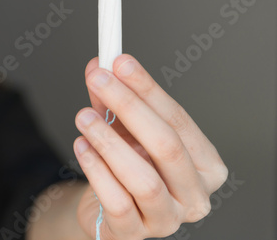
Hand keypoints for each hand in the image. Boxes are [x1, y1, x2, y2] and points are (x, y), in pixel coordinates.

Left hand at [72, 54, 227, 239]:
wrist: (106, 206)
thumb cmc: (127, 164)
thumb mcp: (124, 128)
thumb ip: (113, 99)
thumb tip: (100, 64)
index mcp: (204, 163)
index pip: (179, 119)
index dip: (148, 88)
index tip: (120, 61)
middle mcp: (195, 194)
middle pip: (167, 145)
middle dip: (129, 106)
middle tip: (100, 79)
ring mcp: (168, 219)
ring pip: (144, 178)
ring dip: (108, 141)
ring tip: (83, 117)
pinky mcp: (136, 233)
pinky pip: (117, 202)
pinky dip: (96, 170)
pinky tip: (81, 146)